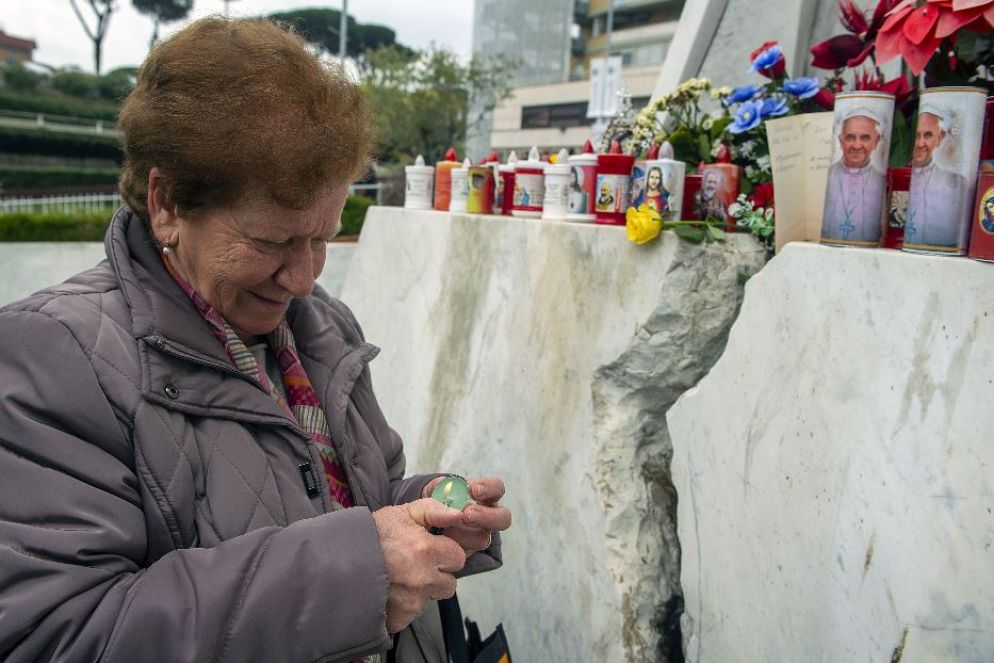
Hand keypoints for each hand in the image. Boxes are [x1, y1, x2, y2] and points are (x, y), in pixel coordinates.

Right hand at [372, 499, 466, 632]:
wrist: (336, 561)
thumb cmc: (370, 536)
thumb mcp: (402, 513)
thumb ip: (434, 510)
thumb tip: (458, 513)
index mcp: (425, 550)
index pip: (458, 557)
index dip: (446, 552)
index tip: (432, 549)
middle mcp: (421, 578)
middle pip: (449, 583)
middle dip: (438, 574)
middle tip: (416, 564)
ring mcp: (411, 601)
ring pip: (432, 599)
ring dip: (423, 590)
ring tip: (401, 577)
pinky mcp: (399, 618)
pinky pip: (414, 614)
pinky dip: (406, 606)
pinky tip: (393, 591)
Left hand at [422, 475, 511, 554]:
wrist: (424, 519)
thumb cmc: (435, 499)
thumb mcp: (436, 489)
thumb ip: (442, 486)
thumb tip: (448, 489)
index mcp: (484, 495)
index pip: (497, 488)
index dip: (489, 488)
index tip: (474, 490)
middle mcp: (487, 516)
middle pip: (503, 517)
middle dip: (486, 516)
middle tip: (467, 514)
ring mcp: (479, 535)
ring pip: (484, 539)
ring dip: (468, 534)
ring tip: (449, 530)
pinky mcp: (466, 552)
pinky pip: (466, 553)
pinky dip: (454, 547)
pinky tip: (442, 541)